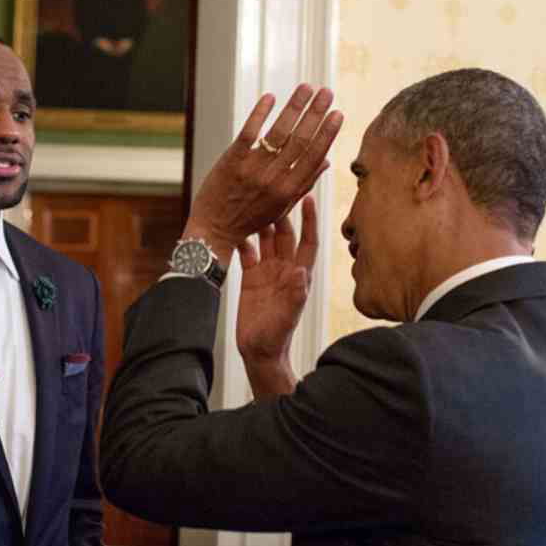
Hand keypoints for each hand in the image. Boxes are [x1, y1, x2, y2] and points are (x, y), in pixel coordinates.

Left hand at [185, 85, 342, 258]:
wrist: (214, 230)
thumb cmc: (250, 219)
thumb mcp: (281, 207)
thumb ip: (303, 184)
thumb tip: (326, 161)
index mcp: (288, 191)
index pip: (313, 157)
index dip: (327, 134)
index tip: (338, 114)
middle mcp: (273, 179)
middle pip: (300, 140)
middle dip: (316, 114)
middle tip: (327, 92)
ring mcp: (252, 168)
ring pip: (279, 132)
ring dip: (294, 107)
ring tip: (306, 87)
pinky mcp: (232, 160)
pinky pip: (249, 132)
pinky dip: (260, 113)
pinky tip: (271, 97)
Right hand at [236, 197, 317, 398]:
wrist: (259, 351)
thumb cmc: (277, 337)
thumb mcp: (287, 317)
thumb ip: (294, 295)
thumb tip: (301, 273)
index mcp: (298, 276)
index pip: (308, 241)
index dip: (310, 221)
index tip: (308, 198)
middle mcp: (285, 269)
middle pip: (285, 234)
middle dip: (281, 214)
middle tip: (272, 194)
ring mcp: (267, 271)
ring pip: (266, 239)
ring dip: (261, 223)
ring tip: (253, 204)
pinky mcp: (250, 277)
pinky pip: (248, 252)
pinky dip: (243, 239)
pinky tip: (236, 227)